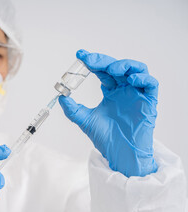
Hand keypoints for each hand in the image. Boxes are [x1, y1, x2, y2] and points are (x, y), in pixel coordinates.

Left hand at [59, 49, 157, 176]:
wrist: (120, 154)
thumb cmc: (106, 138)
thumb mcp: (85, 120)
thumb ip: (73, 109)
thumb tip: (61, 97)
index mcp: (111, 92)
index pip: (102, 71)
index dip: (93, 62)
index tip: (80, 55)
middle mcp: (124, 90)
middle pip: (117, 67)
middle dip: (103, 61)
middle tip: (90, 60)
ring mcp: (137, 95)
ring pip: (137, 70)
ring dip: (125, 65)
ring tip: (111, 68)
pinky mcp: (149, 102)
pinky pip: (151, 84)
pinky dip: (142, 78)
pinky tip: (130, 80)